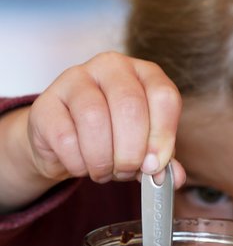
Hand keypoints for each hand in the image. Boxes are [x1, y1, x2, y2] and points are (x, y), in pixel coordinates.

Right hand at [1, 52, 182, 208]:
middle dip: (132, 150)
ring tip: (105, 172)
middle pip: (129, 106)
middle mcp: (110, 67)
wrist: (64, 140)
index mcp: (143, 73)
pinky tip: (82, 166)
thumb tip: (175, 177)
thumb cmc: (113, 137)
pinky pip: (65, 137)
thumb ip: (163, 159)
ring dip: (103, 158)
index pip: (164, 96)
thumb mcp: (145, 145)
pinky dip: (78, 162)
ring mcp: (74, 79)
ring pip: (94, 119)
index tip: (155, 164)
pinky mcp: (44, 103)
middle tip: (128, 170)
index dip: (163, 134)